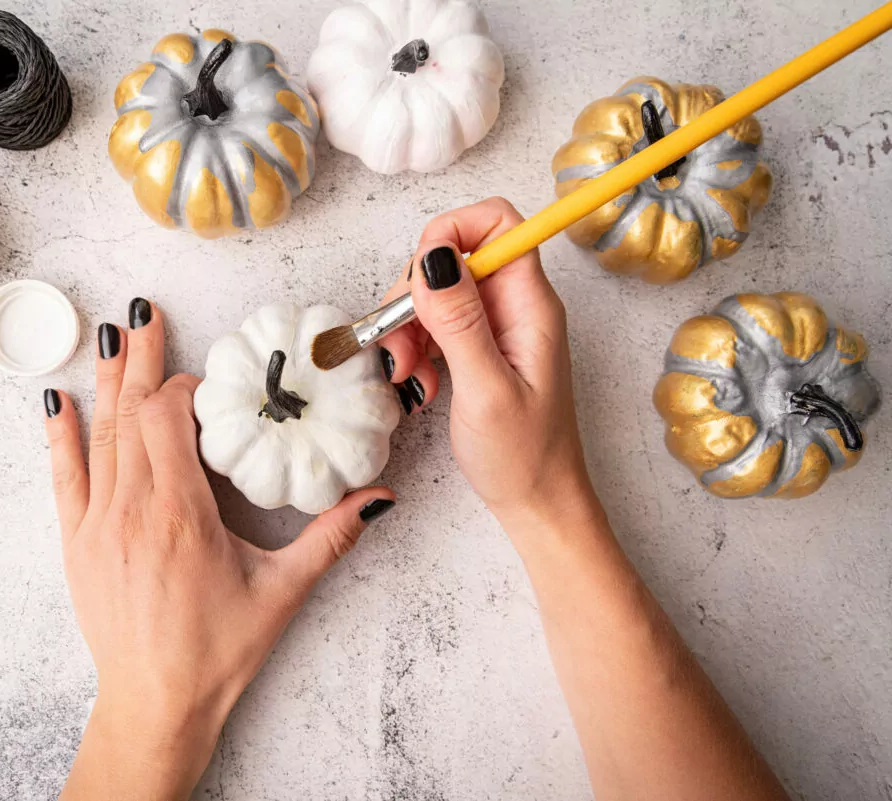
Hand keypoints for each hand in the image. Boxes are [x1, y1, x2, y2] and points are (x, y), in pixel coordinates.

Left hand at [43, 299, 395, 799]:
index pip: (170, 419)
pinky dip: (61, 435)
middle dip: (144, 360)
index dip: (187, 390)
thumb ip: (331, 538)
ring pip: (99, 435)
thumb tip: (378, 497)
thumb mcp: (282, 593)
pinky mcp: (77, 545)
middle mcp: (131, 511)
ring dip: (108, 381)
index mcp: (181, 514)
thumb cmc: (216, 654)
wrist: (155, 705)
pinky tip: (58, 399)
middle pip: (132, 413)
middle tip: (147, 313)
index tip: (209, 384)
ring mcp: (96, 526)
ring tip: (114, 334)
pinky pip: (63, 476)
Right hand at [378, 197, 592, 528]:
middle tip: (400, 345)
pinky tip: (419, 382)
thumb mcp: (486, 389)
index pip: (497, 222)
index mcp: (530, 305)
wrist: (539, 504)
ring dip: (409, 325)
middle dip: (415, 292)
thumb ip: (459, 321)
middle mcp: (515, 306)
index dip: (451, 231)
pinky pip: (437, 324)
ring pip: (438, 291)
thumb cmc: (523, 457)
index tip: (419, 278)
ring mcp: (497, 326)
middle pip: (454, 256)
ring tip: (407, 374)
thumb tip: (434, 255)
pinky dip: (416, 347)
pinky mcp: (480, 347)